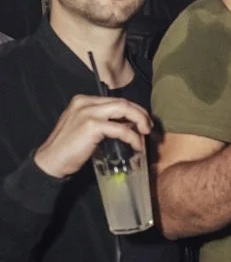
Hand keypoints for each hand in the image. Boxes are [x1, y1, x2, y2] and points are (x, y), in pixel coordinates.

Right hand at [34, 95, 151, 178]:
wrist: (51, 161)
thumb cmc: (68, 149)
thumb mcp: (85, 128)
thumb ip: (102, 122)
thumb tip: (127, 125)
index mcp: (84, 100)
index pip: (116, 100)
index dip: (133, 110)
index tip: (143, 122)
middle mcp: (85, 102)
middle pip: (123, 102)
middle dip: (140, 114)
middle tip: (148, 127)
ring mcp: (88, 112)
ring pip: (124, 109)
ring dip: (140, 121)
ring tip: (146, 134)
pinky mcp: (91, 125)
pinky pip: (120, 129)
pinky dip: (132, 137)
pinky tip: (136, 145)